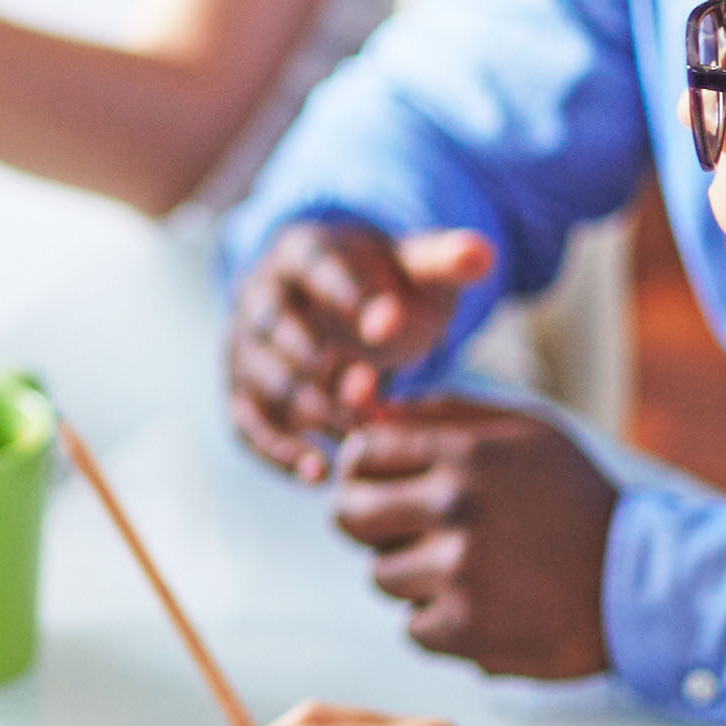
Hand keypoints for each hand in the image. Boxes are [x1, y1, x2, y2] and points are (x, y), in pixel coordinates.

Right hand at [227, 218, 496, 476]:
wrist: (343, 311)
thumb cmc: (385, 286)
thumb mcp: (418, 267)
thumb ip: (448, 260)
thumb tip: (483, 255)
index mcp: (300, 250)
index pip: (314, 265)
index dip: (348, 295)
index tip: (390, 327)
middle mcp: (259, 296)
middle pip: (276, 327)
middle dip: (322, 364)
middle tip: (372, 394)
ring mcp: (245, 348)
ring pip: (263, 381)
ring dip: (310, 412)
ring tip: (361, 438)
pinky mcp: (242, 394)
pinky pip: (248, 426)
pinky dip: (279, 452)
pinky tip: (322, 475)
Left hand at [329, 397, 617, 680]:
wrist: (643, 582)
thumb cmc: (575, 499)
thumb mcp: (524, 432)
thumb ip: (443, 414)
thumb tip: (367, 407)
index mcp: (467, 453)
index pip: (361, 454)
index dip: (366, 470)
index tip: (385, 484)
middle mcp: (457, 507)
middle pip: (349, 515)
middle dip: (371, 523)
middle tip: (411, 531)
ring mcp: (459, 571)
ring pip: (381, 575)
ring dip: (414, 576)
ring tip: (470, 569)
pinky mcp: (467, 629)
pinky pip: (412, 626)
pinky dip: (441, 623)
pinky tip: (486, 606)